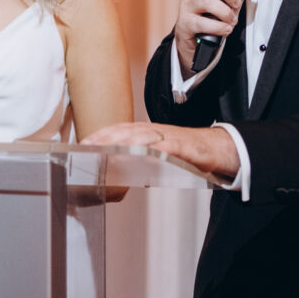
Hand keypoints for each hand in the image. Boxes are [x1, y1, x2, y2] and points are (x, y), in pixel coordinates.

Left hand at [81, 121, 239, 179]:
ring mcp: (169, 138)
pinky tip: (147, 152)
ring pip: (144, 135)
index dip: (102, 134)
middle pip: (127, 130)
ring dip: (126, 140)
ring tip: (109, 147)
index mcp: (147, 132)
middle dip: (107, 137)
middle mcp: (155, 132)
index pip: (120, 130)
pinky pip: (169, 146)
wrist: (214, 148)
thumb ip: (138, 156)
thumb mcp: (157, 152)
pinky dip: (157, 148)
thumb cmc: (183, 151)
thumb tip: (114, 167)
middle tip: (89, 145)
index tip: (84, 143)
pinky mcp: (184, 147)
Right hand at [174, 0, 258, 71]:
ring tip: (232, 21)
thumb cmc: (211, 18)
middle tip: (236, 5)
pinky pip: (202, 22)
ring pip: (207, 1)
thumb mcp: (229, 3)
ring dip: (225, 13)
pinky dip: (218, 27)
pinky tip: (225, 29)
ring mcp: (186, 6)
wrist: (197, 42)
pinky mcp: (184, 22)